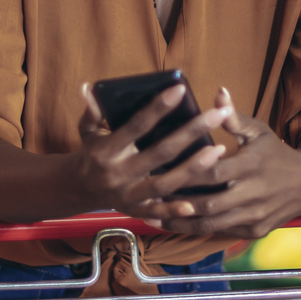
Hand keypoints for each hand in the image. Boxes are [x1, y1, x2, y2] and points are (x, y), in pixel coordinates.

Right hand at [70, 81, 230, 214]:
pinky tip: (196, 203)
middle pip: (160, 153)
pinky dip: (175, 210)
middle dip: (191, 132)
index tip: (181, 90)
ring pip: (165, 183)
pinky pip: (158, 212)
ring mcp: (127, 195)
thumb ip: (93, 112)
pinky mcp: (135, 211)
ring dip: (193, 168)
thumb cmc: (92, 152)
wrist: (81, 188)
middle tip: (218, 114)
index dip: (158, 108)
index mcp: (107, 150)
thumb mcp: (87, 131)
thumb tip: (89, 87)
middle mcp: (118, 173)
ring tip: (220, 149)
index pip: (137, 126)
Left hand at [135, 88, 300, 240]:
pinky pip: (221, 232)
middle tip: (145, 199)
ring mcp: (255, 216)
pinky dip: (197, 229)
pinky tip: (176, 224)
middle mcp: (254, 194)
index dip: (186, 172)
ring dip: (181, 222)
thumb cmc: (276, 153)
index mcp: (252, 166)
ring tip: (153, 216)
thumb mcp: (259, 132)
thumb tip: (218, 93)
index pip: (212, 171)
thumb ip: (234, 117)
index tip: (159, 169)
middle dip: (176, 204)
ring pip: (211, 224)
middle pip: (208, 203)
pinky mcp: (256, 231)